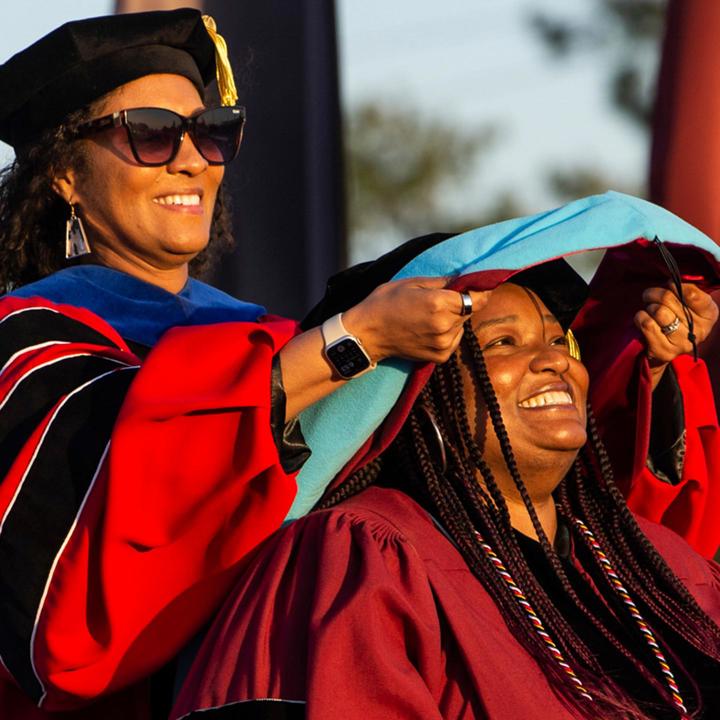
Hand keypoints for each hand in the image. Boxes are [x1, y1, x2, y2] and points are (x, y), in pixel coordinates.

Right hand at [342, 277, 488, 363]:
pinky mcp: (439, 356)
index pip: (477, 298)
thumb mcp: (413, 283)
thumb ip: (443, 282)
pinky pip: (454, 340)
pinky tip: (429, 328)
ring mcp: (443, 343)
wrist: (367, 334)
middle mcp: (445, 325)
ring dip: (454, 319)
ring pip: (462, 326)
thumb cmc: (386, 303)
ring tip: (430, 315)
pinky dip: (448, 333)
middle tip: (441, 299)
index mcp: (440, 304)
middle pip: (470, 311)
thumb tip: (466, 279)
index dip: (480, 291)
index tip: (477, 286)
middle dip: (462, 303)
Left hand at [634, 282, 717, 387]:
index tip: (669, 285)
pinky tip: (644, 319)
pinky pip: (646, 324)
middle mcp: (700, 331)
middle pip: (667, 299)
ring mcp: (682, 343)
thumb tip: (672, 282)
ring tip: (650, 310)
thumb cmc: (678, 318)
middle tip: (650, 295)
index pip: (691, 293)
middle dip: (654, 294)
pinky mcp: (664, 351)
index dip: (674, 286)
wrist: (667, 347)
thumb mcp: (690, 303)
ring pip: (657, 311)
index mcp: (710, 314)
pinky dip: (640, 317)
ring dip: (648, 307)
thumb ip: (685, 290)